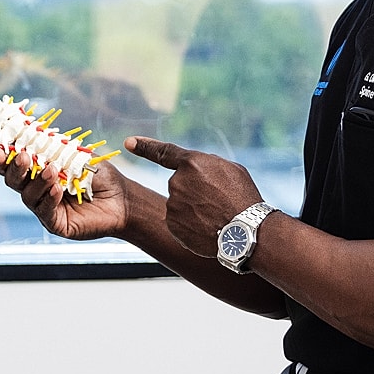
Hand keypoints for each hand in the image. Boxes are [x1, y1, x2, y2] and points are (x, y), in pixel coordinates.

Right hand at [0, 145, 132, 240]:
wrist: (122, 199)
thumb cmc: (100, 176)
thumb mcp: (76, 156)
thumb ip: (55, 148)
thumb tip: (32, 132)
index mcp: (38, 172)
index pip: (14, 164)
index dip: (3, 155)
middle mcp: (37, 190)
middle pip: (13, 180)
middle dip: (14, 168)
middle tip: (22, 156)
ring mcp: (44, 208)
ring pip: (28, 195)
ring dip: (37, 181)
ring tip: (52, 170)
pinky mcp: (55, 224)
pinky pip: (45, 212)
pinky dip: (49, 199)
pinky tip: (57, 190)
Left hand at [123, 136, 263, 257]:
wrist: (244, 231)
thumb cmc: (243, 197)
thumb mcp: (231, 169)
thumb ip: (207, 164)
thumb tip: (197, 169)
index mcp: (191, 163)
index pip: (162, 152)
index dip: (144, 146)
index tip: (129, 142)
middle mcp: (177, 182)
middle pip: (179, 183)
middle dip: (194, 190)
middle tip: (217, 200)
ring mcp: (173, 205)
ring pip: (179, 203)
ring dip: (194, 208)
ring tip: (216, 215)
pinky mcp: (172, 225)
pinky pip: (179, 221)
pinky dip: (191, 225)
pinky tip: (207, 228)